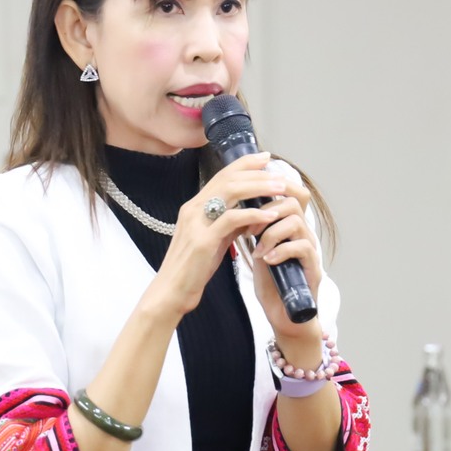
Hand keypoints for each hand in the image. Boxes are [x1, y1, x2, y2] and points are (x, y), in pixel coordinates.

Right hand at [136, 153, 298, 320]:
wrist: (170, 291)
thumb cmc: (192, 269)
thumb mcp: (213, 241)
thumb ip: (229, 225)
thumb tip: (251, 215)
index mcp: (195, 207)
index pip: (221, 176)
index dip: (244, 164)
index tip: (265, 158)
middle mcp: (193, 209)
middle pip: (228, 179)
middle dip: (256, 172)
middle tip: (279, 172)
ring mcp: (196, 223)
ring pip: (229, 192)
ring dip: (258, 187)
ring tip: (280, 189)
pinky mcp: (202, 241)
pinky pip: (230, 220)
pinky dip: (253, 215)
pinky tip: (269, 216)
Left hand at [241, 179, 325, 346]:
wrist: (283, 314)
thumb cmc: (270, 283)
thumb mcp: (258, 250)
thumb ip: (255, 229)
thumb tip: (235, 206)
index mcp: (291, 226)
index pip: (290, 192)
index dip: (271, 190)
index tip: (247, 206)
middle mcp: (304, 233)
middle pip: (294, 201)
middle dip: (267, 211)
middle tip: (249, 230)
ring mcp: (310, 249)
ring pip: (296, 221)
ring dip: (272, 233)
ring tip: (258, 250)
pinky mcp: (314, 267)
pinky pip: (302, 247)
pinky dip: (281, 251)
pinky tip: (267, 261)